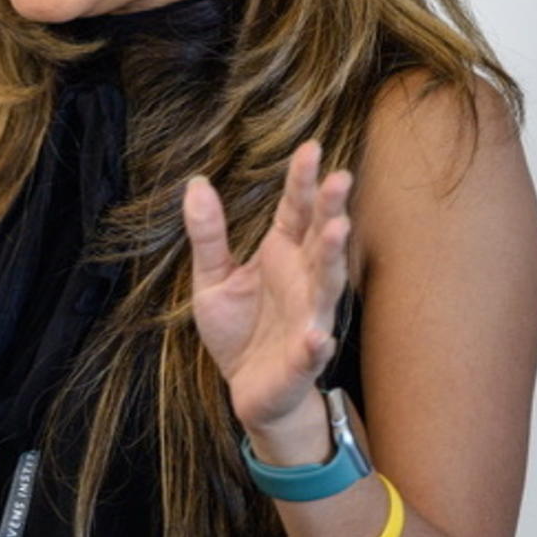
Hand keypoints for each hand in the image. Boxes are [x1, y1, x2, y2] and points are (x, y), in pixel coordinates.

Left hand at [185, 142, 353, 458]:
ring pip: (325, 287)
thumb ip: (208, 234)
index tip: (311, 147)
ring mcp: (307, 319)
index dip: (303, 182)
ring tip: (336, 232)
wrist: (248, 389)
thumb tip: (196, 183)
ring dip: (331, 261)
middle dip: (330, 210)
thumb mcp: (211, 277)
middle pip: (318, 240)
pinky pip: (311, 351)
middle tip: (340, 177)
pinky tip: (316, 337)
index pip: (296, 212)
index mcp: (281, 255)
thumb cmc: (240, 329)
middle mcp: (302, 281)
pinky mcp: (300, 360)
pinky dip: (315, 344)